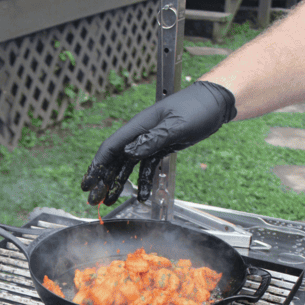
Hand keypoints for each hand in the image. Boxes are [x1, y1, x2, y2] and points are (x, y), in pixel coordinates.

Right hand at [80, 81, 236, 204]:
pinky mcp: (160, 147)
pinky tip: (141, 195)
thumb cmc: (198, 108)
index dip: (97, 166)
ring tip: (110, 201)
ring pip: (128, 165)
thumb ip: (152, 139)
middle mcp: (140, 134)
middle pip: (115, 159)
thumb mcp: (176, 125)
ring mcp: (149, 141)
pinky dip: (142, 181)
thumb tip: (129, 153)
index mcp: (139, 126)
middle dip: (103, 180)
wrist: (217, 103)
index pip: (111, 147)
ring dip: (118, 183)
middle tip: (94, 199)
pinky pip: (146, 167)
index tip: (87, 184)